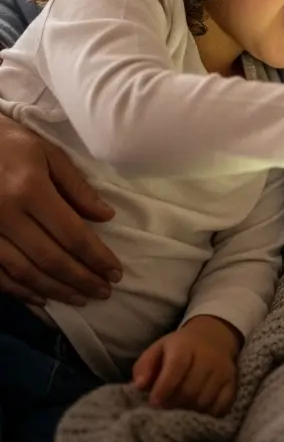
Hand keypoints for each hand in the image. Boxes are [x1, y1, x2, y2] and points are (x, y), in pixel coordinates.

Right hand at [0, 116, 121, 305]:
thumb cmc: (9, 143)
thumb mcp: (47, 153)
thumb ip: (76, 187)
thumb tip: (106, 216)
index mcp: (29, 190)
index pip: (72, 234)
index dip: (96, 257)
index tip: (115, 272)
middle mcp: (5, 215)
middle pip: (50, 258)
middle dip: (80, 279)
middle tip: (104, 292)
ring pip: (23, 272)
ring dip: (55, 290)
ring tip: (81, 298)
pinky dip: (19, 291)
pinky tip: (41, 299)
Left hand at [132, 315, 241, 415]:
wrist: (213, 337)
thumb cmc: (178, 348)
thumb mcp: (158, 350)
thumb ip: (144, 366)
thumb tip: (140, 385)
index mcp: (185, 346)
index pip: (177, 367)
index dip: (164, 387)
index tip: (153, 402)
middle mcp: (208, 357)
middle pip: (190, 389)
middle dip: (173, 404)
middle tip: (164, 409)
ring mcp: (222, 370)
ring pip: (204, 400)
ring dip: (188, 411)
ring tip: (178, 410)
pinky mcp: (232, 382)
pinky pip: (220, 406)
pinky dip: (207, 414)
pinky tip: (196, 412)